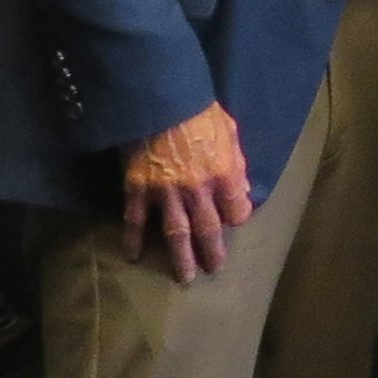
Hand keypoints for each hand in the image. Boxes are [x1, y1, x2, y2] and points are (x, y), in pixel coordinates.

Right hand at [121, 101, 253, 281]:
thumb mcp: (229, 131)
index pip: (237, 211)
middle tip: (213, 270)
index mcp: (224, 174)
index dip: (237, 217)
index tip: (233, 221)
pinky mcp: (137, 189)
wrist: (157, 99)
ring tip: (185, 278)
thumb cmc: (197, 110)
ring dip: (181, 258)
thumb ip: (237, 162)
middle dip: (212, 253)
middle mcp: (197, 190)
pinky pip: (136, 221)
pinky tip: (134, 256)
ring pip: (175, 233)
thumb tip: (243, 190)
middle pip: (208, 230)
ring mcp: (165, 192)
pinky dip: (134, 240)